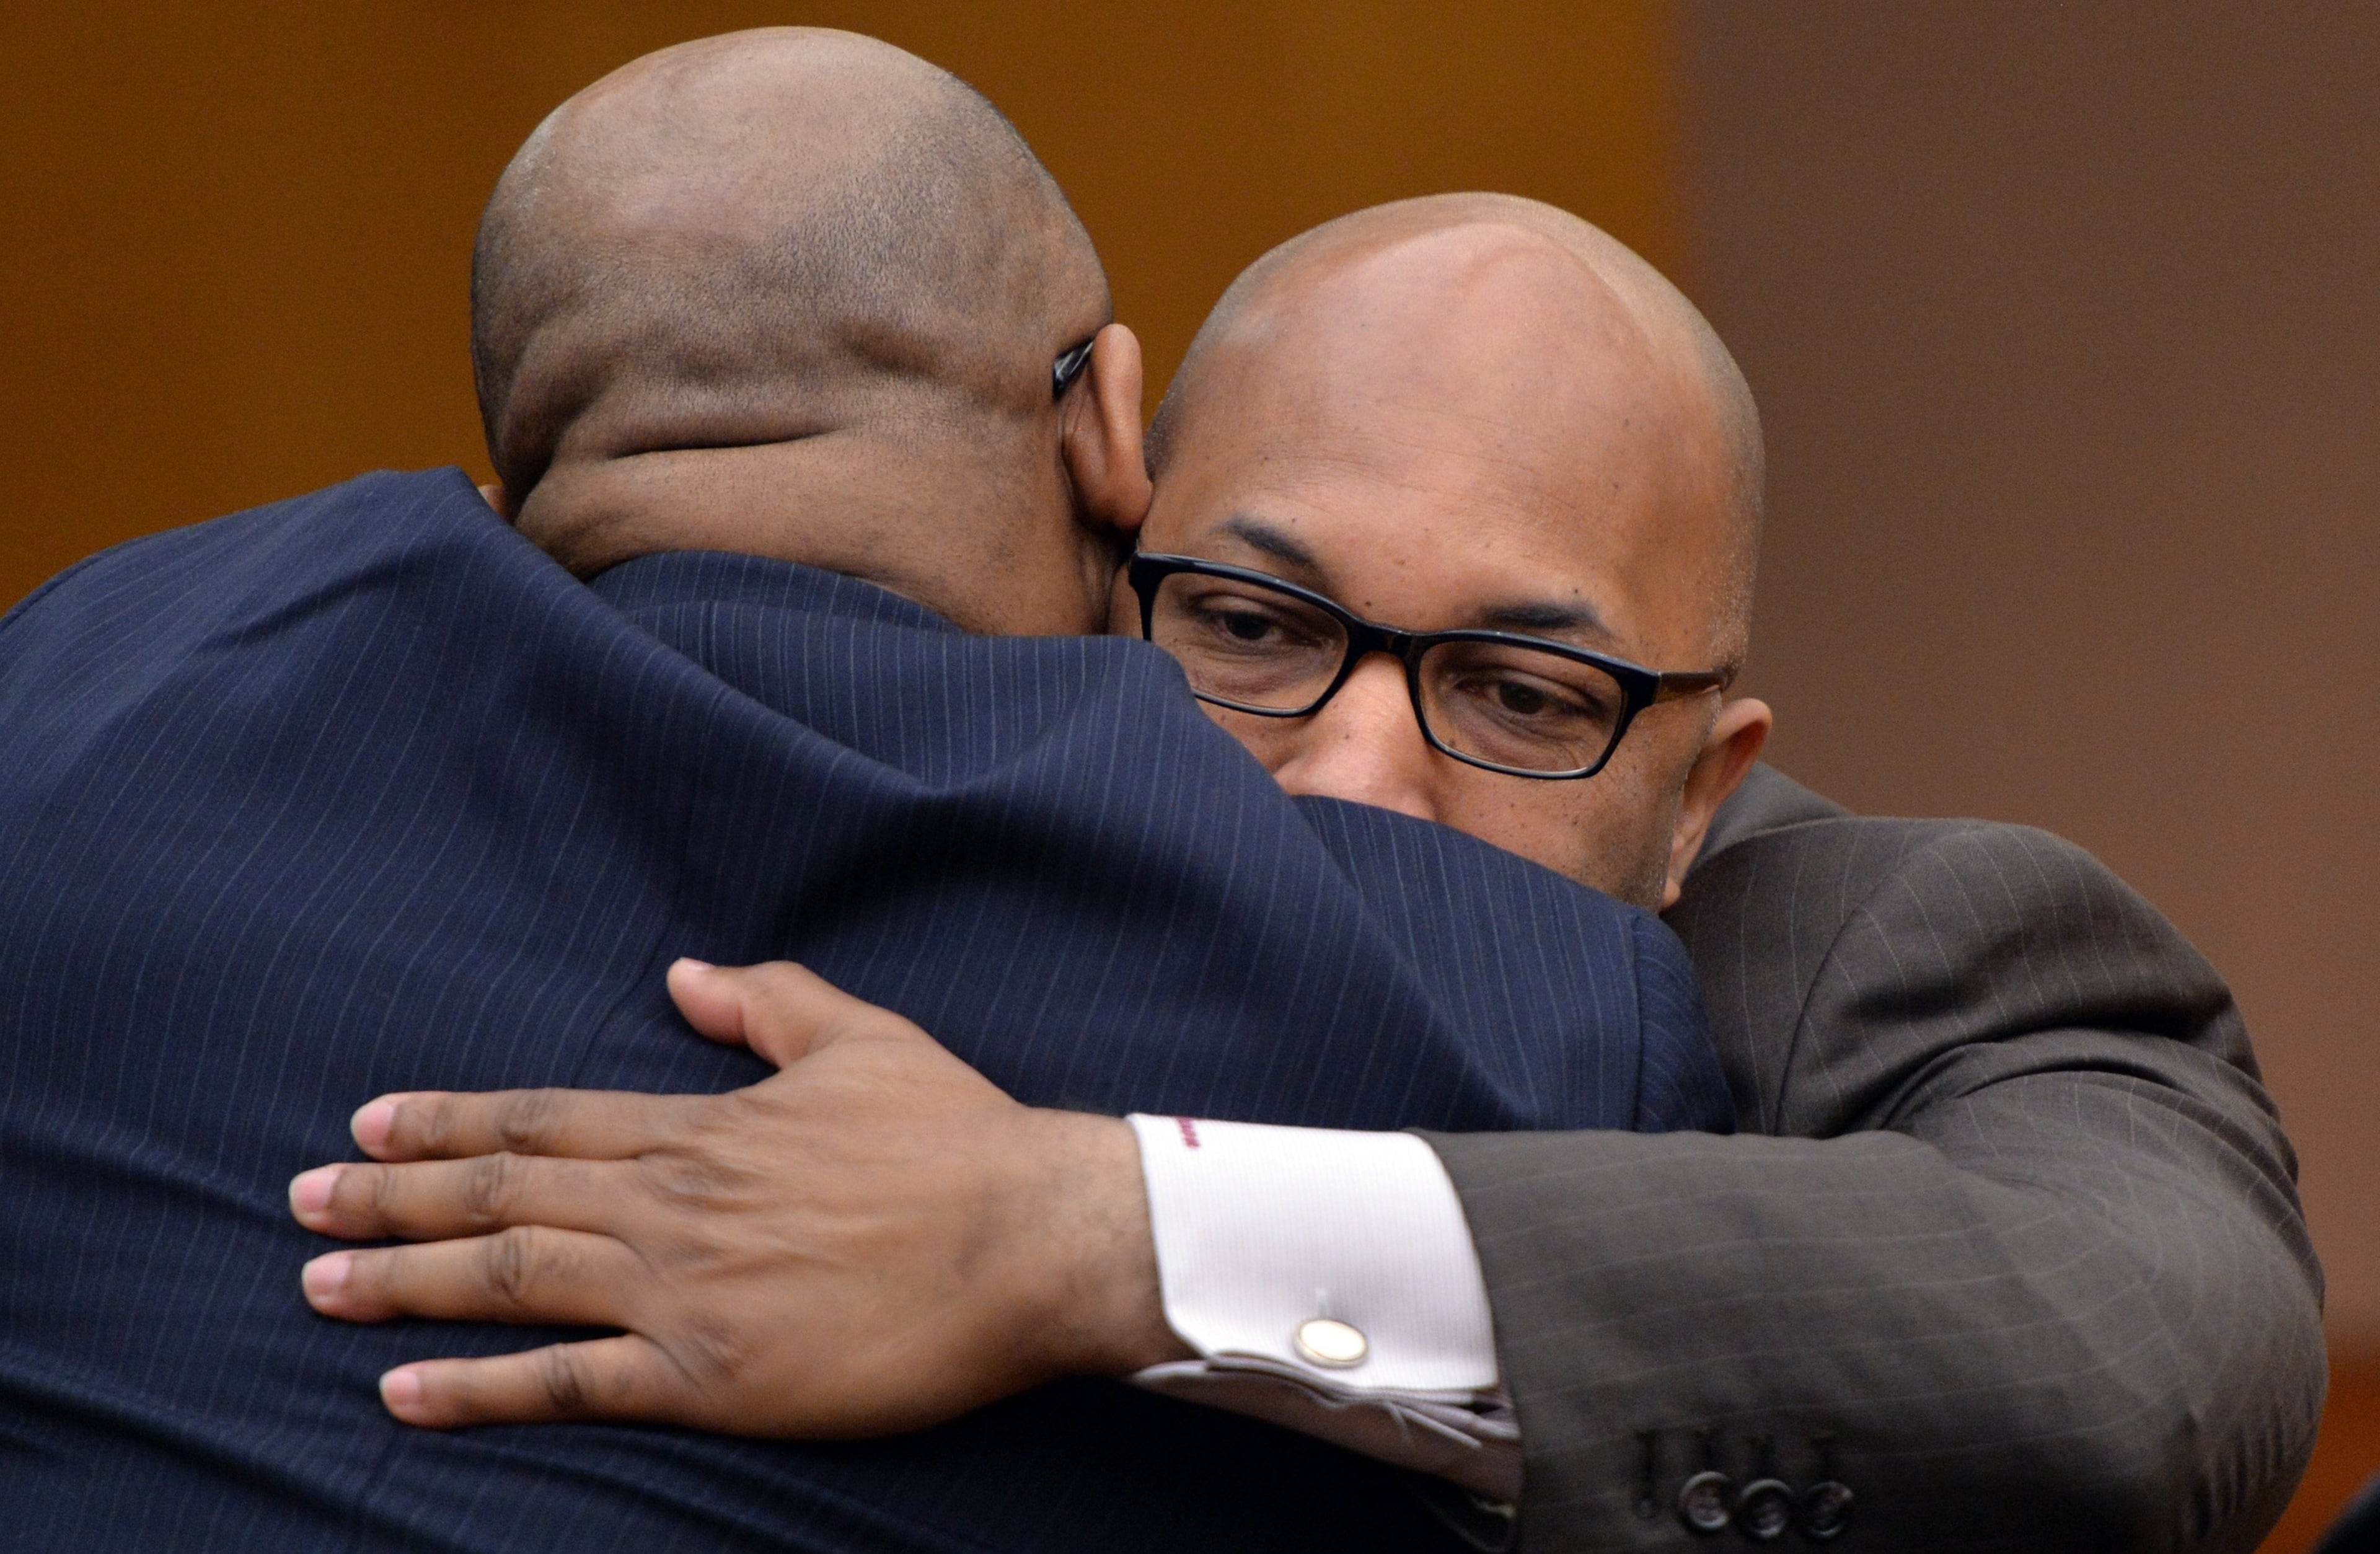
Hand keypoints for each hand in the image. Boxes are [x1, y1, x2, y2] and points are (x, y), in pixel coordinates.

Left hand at [289, 959, 1190, 1432]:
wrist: (1033, 1237)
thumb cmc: (961, 1140)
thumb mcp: (866, 1039)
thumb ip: (769, 1003)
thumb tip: (687, 969)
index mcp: (706, 1126)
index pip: (546, 1118)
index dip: (449, 1122)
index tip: (368, 1128)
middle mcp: (672, 1202)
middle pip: (502, 1193)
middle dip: (391, 1199)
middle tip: (300, 1206)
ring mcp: (683, 1290)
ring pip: (511, 1277)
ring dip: (405, 1281)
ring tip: (321, 1285)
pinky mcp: (711, 1377)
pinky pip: (568, 1382)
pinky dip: (478, 1387)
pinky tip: (405, 1392)